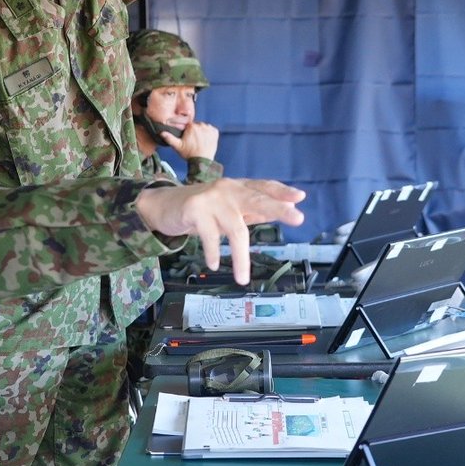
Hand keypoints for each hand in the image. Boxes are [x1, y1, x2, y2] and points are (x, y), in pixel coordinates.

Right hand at [135, 179, 305, 284]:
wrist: (164, 205)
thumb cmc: (203, 209)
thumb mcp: (230, 209)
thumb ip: (253, 211)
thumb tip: (283, 212)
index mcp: (239, 188)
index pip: (264, 187)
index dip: (282, 192)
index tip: (300, 197)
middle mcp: (228, 189)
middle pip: (257, 199)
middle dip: (279, 209)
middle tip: (299, 217)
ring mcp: (212, 198)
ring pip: (235, 229)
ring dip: (241, 257)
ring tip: (243, 278)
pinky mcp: (195, 208)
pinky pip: (210, 236)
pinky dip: (213, 253)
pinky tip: (215, 264)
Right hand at [163, 121, 218, 161]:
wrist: (202, 161)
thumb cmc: (190, 154)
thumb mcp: (177, 146)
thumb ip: (169, 138)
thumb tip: (162, 132)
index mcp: (191, 127)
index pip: (189, 125)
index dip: (188, 132)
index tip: (189, 139)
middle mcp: (201, 125)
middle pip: (197, 125)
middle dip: (196, 132)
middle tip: (194, 142)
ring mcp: (209, 129)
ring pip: (204, 127)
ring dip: (203, 132)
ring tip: (200, 142)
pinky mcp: (215, 132)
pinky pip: (212, 130)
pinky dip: (210, 134)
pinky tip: (206, 141)